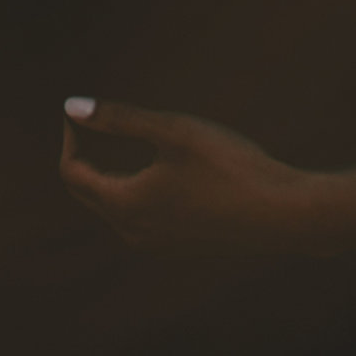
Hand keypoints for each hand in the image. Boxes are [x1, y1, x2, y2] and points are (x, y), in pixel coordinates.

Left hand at [57, 96, 329, 254]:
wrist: (285, 214)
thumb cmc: (229, 166)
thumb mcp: (172, 130)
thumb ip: (119, 119)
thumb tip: (70, 106)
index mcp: (125, 205)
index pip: (73, 175)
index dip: (70, 139)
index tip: (78, 113)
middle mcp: (134, 234)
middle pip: (89, 195)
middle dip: (84, 159)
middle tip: (89, 124)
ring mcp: (159, 247)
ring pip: (116, 210)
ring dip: (110, 179)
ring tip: (119, 148)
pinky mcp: (182, 249)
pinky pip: (141, 221)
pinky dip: (135, 195)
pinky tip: (155, 176)